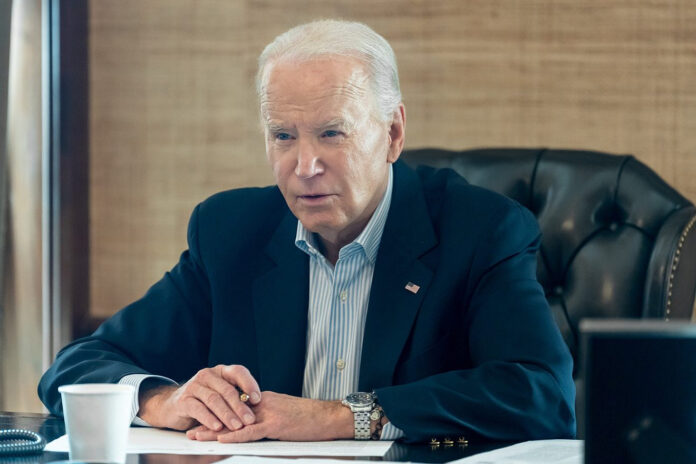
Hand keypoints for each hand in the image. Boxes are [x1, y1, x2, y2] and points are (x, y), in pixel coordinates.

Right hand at [138, 365, 260, 431]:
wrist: (172, 406)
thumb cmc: (203, 401)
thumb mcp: (220, 395)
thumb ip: (235, 396)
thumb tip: (257, 406)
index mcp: (220, 371)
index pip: (238, 371)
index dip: (249, 384)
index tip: (258, 399)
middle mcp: (207, 375)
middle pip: (227, 389)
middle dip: (240, 406)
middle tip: (250, 419)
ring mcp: (194, 386)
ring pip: (214, 399)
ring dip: (227, 414)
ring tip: (236, 426)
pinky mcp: (183, 400)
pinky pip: (198, 409)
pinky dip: (209, 419)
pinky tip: (217, 427)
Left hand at [185, 391, 353, 441]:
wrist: (329, 417)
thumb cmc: (311, 418)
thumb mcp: (285, 415)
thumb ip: (268, 419)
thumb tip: (255, 428)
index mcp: (264, 401)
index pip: (234, 408)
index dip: (216, 416)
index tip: (200, 422)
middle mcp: (262, 404)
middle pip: (230, 414)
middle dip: (208, 423)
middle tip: (190, 431)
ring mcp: (269, 413)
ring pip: (236, 423)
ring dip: (214, 431)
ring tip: (196, 437)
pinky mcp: (276, 424)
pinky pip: (251, 432)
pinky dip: (236, 436)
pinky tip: (222, 440)